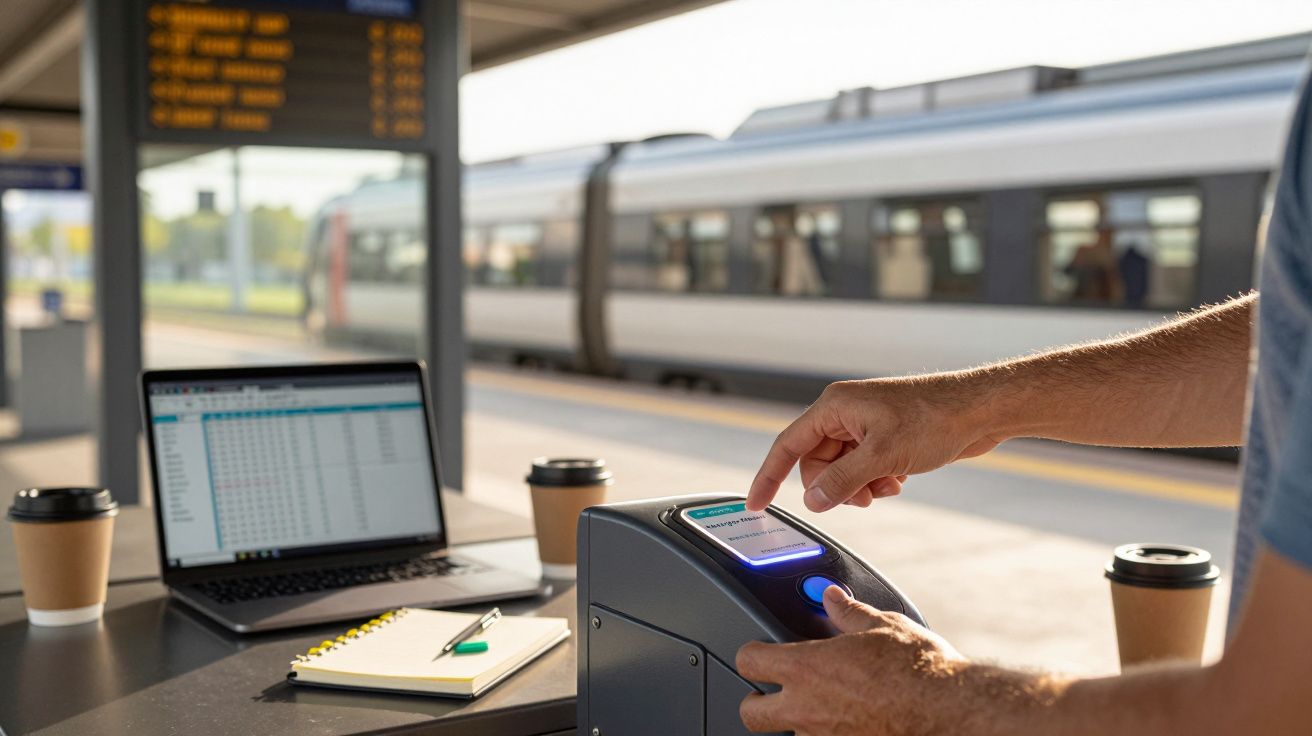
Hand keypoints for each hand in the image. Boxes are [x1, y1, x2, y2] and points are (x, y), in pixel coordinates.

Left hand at [737, 586, 970, 734]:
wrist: (950, 710)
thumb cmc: (919, 669)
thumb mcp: (882, 625)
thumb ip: (848, 613)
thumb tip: (832, 598)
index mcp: (807, 667)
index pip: (749, 661)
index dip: (750, 653)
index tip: (758, 651)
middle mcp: (807, 708)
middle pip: (750, 714)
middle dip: (756, 702)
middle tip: (769, 692)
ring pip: (788, 735)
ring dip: (797, 721)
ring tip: (821, 708)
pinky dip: (829, 734)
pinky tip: (848, 723)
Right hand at [746, 376, 1005, 511]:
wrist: (980, 411)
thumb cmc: (935, 419)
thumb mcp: (882, 457)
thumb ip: (841, 481)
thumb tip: (813, 501)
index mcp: (834, 406)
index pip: (788, 445)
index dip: (769, 476)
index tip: (756, 503)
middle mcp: (845, 413)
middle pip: (816, 463)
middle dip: (835, 487)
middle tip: (861, 498)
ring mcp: (865, 424)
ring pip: (841, 469)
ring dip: (859, 486)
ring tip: (887, 486)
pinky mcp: (884, 436)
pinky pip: (862, 468)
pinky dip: (876, 480)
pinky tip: (899, 479)